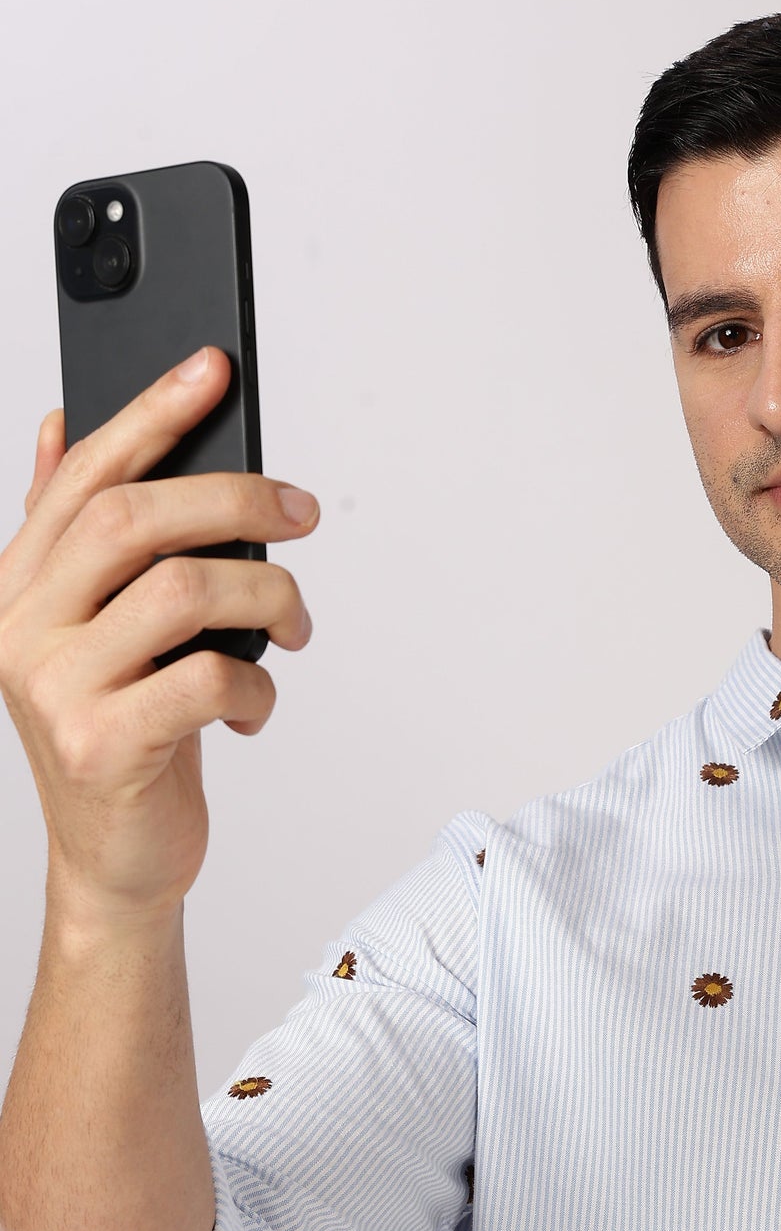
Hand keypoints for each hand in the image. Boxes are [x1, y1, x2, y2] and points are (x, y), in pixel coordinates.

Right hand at [0, 344, 318, 928]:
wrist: (114, 862)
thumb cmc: (123, 738)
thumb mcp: (97, 632)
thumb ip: (73, 538)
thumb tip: (60, 426)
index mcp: (18, 584)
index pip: (86, 474)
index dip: (152, 413)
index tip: (213, 368)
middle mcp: (21, 626)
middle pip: (136, 520)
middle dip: (236, 502)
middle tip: (301, 514)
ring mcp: (54, 686)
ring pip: (183, 591)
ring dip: (266, 599)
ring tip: (294, 628)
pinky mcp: (101, 745)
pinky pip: (206, 678)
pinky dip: (256, 685)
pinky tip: (254, 705)